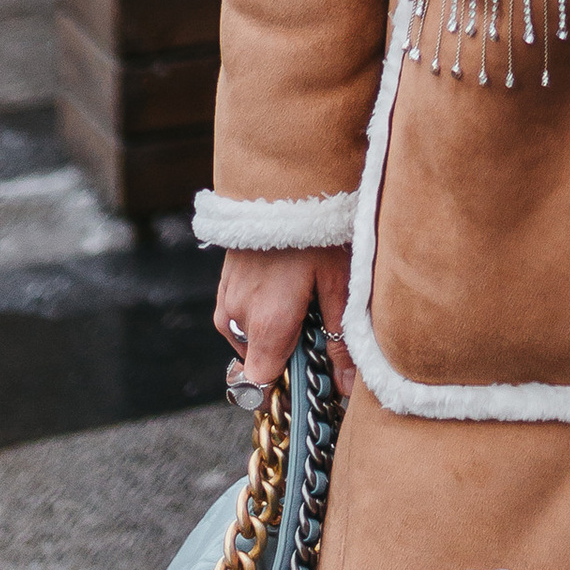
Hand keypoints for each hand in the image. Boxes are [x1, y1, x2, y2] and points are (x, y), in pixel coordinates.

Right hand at [216, 245, 355, 401]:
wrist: (282, 180)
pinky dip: (265, 312)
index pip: (258, 388)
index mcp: (264, 327)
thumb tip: (345, 386)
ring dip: (278, 331)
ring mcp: (226, 302)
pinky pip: (243, 317)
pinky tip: (290, 285)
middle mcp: (237, 320)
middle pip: (260, 362)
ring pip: (252, 339)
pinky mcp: (224, 286)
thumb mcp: (340, 283)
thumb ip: (341, 338)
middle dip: (289, 355)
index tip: (312, 380)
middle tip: (322, 325)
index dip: (286, 389)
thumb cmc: (315, 231)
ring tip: (308, 296)